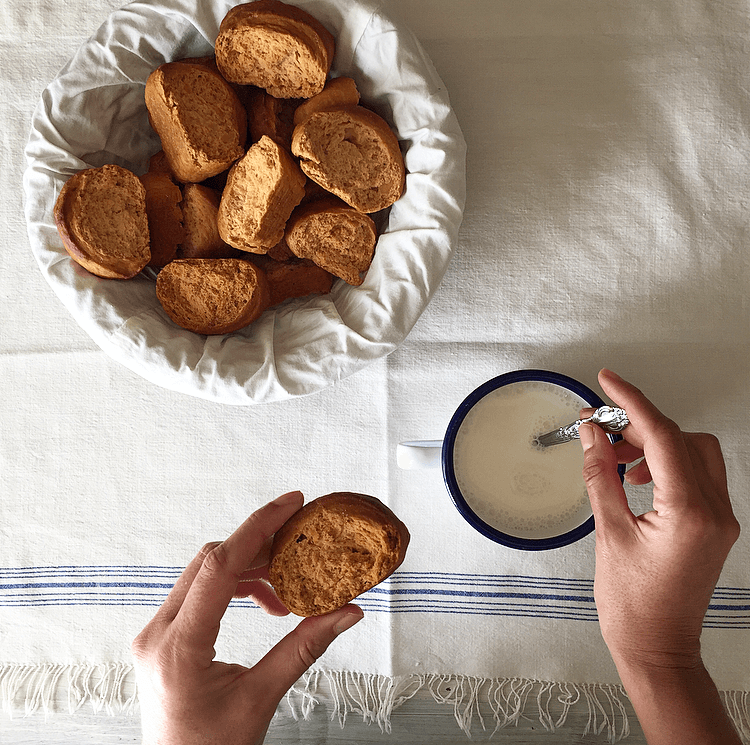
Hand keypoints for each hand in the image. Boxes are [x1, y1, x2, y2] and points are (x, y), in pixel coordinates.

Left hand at [131, 491, 363, 744]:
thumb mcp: (260, 699)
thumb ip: (304, 649)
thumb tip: (346, 612)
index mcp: (178, 648)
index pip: (219, 566)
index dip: (258, 527)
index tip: (291, 503)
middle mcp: (159, 633)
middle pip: (210, 561)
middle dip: (258, 544)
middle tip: (298, 539)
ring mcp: (157, 634)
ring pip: (204, 573)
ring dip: (249, 567)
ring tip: (286, 585)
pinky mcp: (165, 638)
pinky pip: (201, 592)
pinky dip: (236, 586)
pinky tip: (265, 601)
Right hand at [579, 369, 741, 744]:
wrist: (657, 647)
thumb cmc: (633, 605)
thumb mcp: (608, 533)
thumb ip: (600, 475)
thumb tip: (593, 435)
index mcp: (690, 512)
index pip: (663, 435)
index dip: (632, 402)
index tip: (608, 382)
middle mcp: (715, 511)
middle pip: (680, 439)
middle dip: (638, 424)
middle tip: (599, 425)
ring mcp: (719, 518)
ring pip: (692, 452)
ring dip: (652, 443)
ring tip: (613, 455)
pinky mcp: (713, 525)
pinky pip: (695, 474)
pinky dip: (664, 463)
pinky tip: (634, 476)